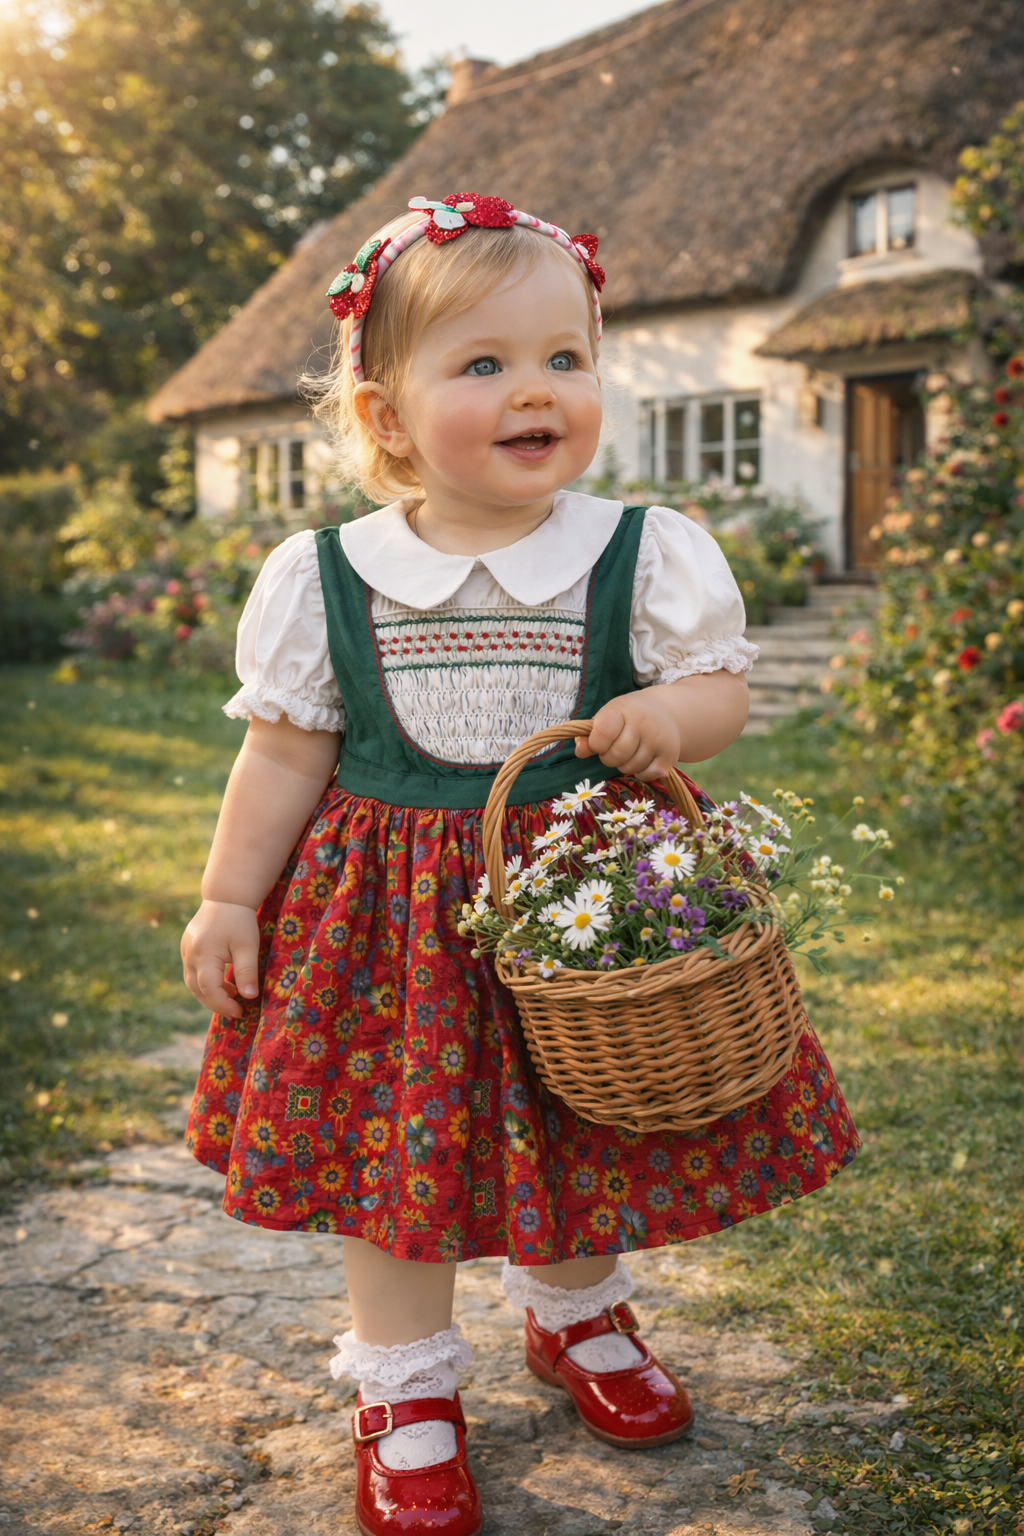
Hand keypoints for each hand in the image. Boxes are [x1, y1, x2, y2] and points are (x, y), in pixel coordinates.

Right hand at [181, 900, 260, 1018]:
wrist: (226, 897)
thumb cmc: (239, 921)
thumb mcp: (247, 946)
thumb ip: (247, 972)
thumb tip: (249, 997)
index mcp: (203, 955)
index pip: (208, 989)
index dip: (223, 1004)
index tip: (239, 1012)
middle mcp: (189, 955)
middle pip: (197, 990)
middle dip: (216, 1003)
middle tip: (235, 1011)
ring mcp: (185, 952)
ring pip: (192, 983)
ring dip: (210, 994)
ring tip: (231, 997)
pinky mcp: (187, 949)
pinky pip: (193, 973)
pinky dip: (206, 983)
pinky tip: (223, 983)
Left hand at [575, 690, 682, 780]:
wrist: (666, 712)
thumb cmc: (628, 716)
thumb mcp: (607, 717)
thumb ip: (591, 734)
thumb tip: (580, 751)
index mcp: (623, 710)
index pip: (603, 733)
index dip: (596, 743)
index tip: (599, 742)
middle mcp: (643, 723)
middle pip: (616, 755)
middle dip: (609, 757)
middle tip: (614, 749)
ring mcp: (658, 740)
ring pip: (631, 767)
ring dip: (624, 765)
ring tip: (629, 752)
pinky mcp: (670, 755)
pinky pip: (646, 775)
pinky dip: (640, 772)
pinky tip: (642, 759)